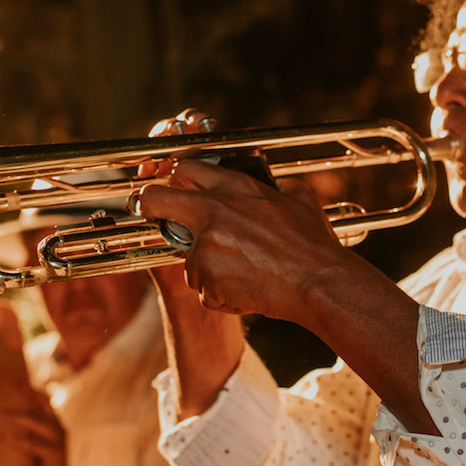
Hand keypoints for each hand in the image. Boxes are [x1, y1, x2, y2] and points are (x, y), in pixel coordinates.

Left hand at [0, 388, 69, 465]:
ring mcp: (58, 441)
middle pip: (41, 405)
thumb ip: (18, 442)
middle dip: (23, 396)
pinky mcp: (55, 455)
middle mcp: (57, 429)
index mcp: (52, 426)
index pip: (44, 402)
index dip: (31, 390)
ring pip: (36, 422)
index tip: (15, 380)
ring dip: (15, 417)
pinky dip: (18, 441)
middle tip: (3, 391)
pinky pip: (34, 445)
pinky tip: (4, 439)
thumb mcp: (29, 454)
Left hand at [137, 159, 345, 322]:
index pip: (185, 168)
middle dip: (146, 205)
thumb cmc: (314, 245)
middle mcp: (215, 209)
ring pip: (188, 261)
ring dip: (209, 273)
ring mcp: (207, 242)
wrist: (319, 281)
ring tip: (245, 276)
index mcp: (235, 187)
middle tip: (147, 212)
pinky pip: (203, 290)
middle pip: (155, 199)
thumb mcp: (299, 199)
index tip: (167, 187)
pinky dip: (222, 296)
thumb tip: (277, 185)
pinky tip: (248, 291)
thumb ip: (279, 187)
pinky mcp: (207, 274)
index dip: (172, 178)